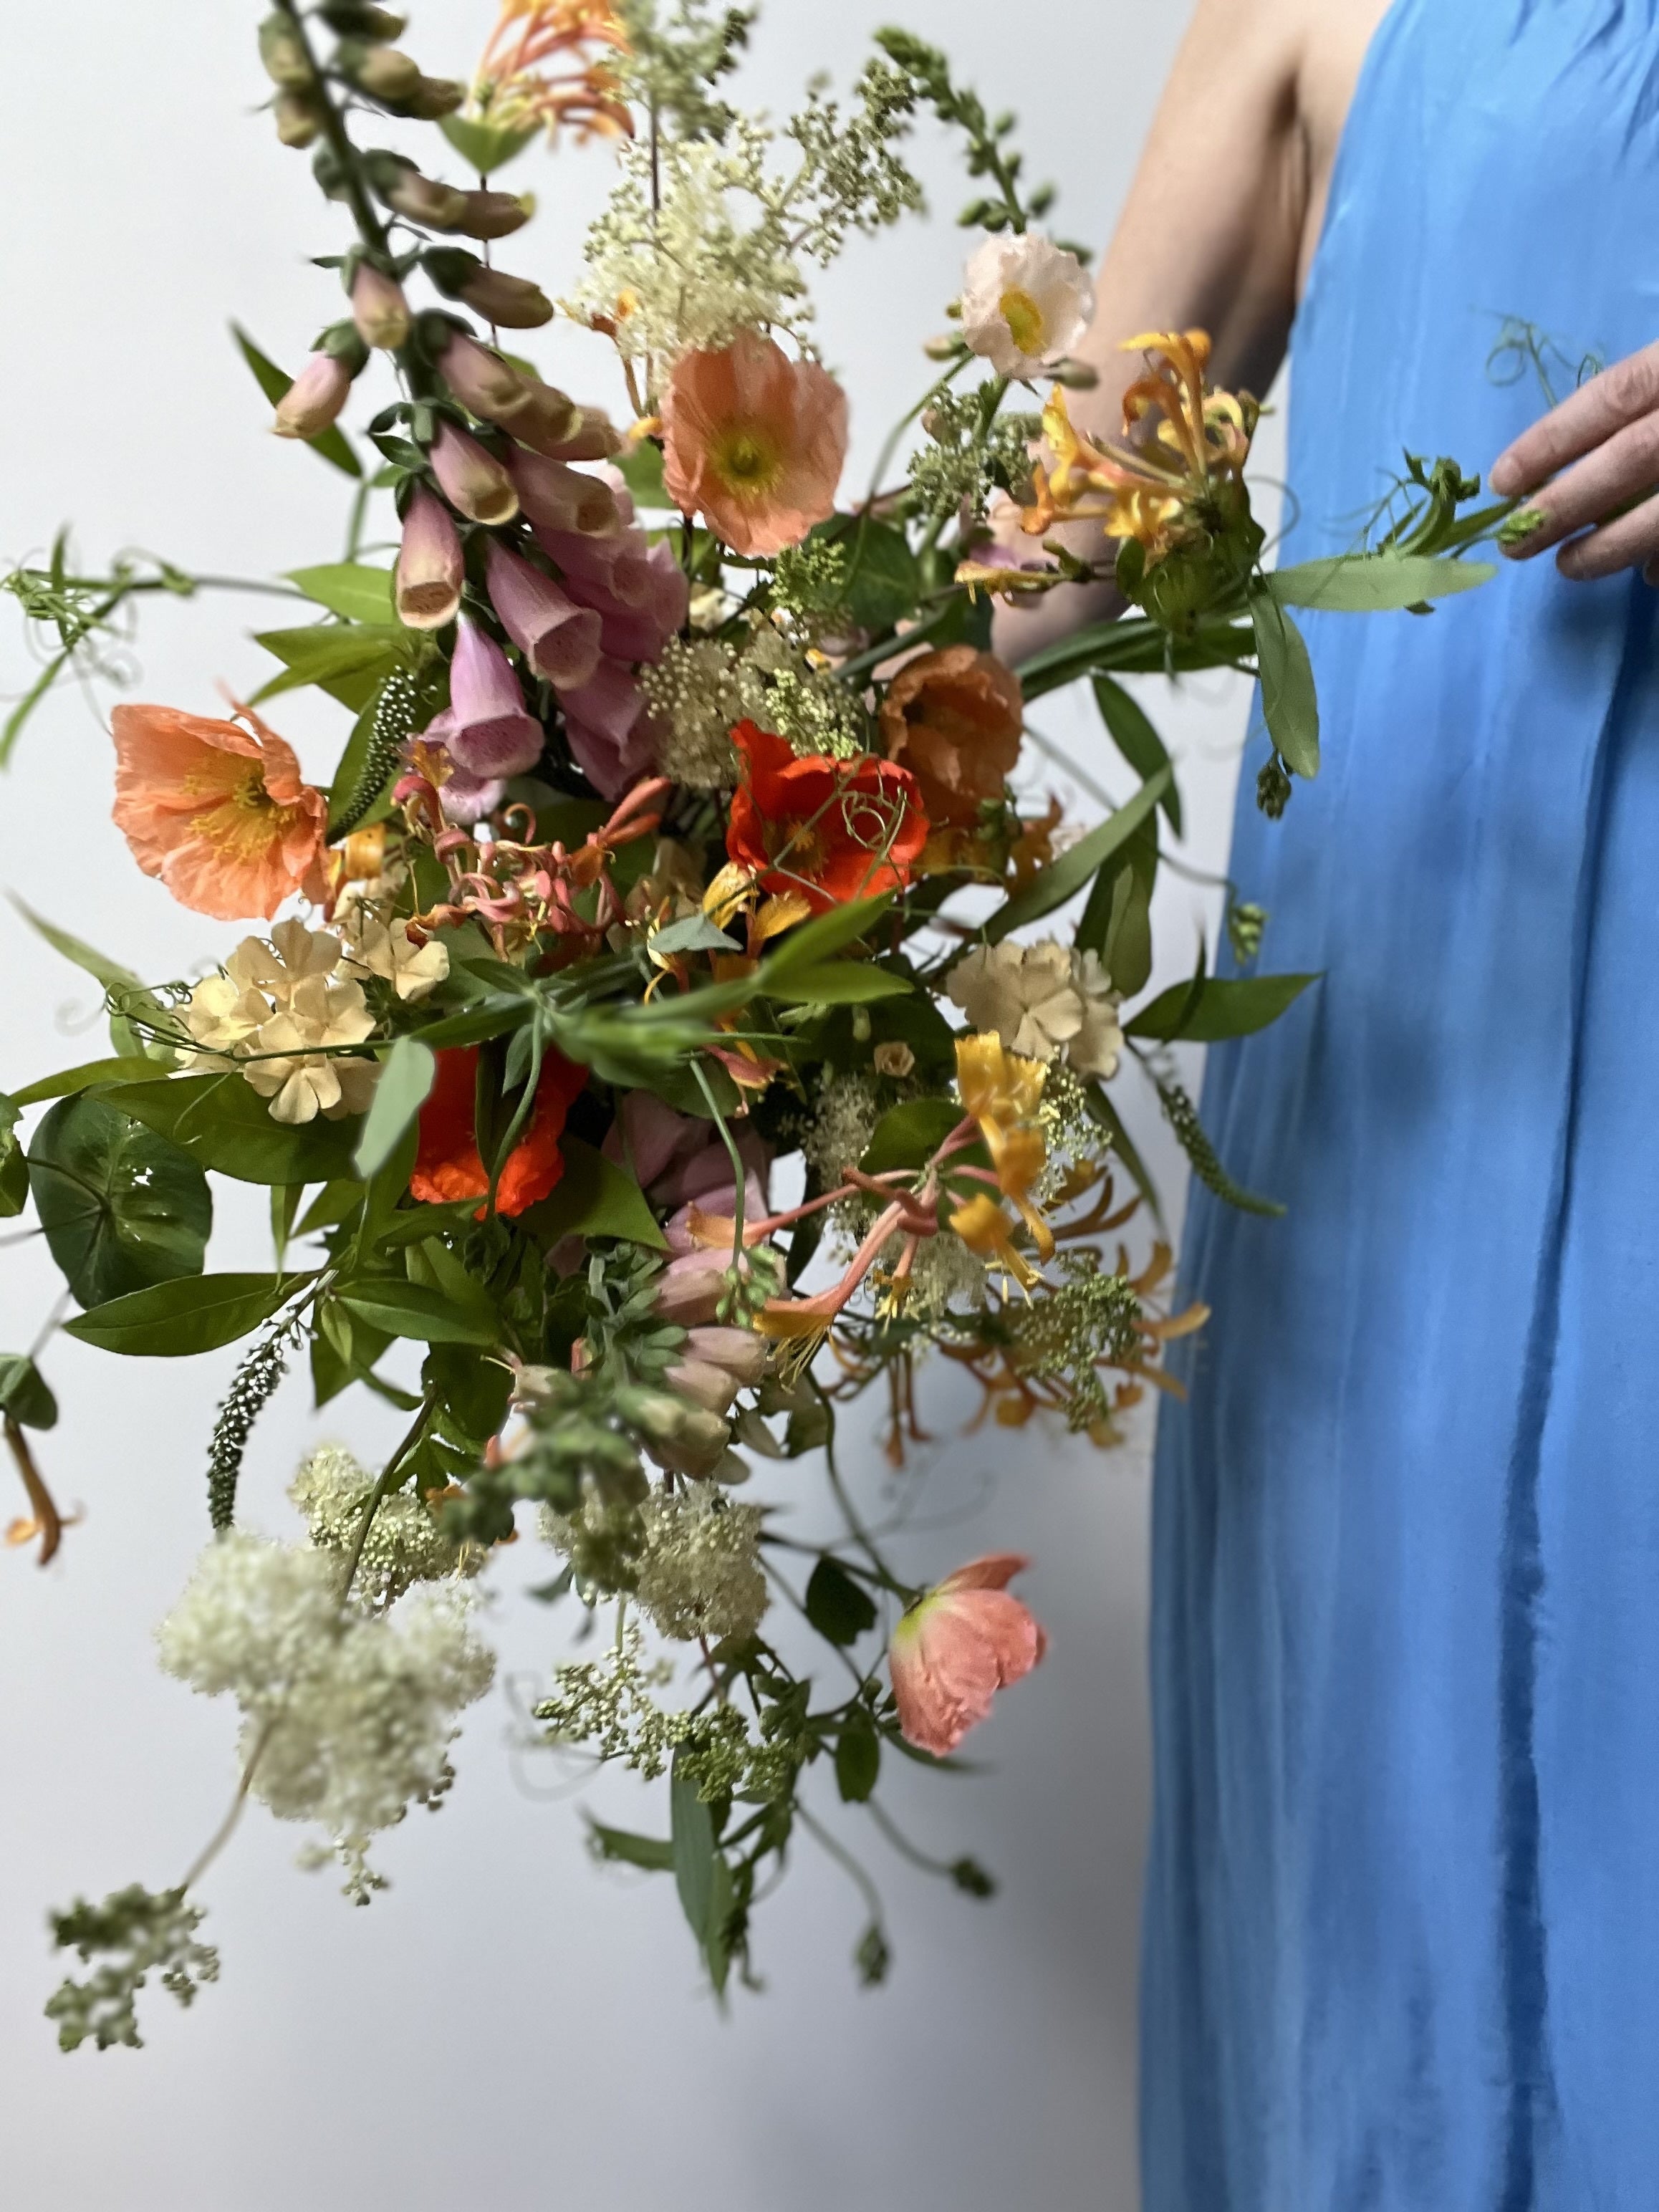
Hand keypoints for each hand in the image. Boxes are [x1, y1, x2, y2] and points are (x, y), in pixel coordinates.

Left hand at [1491, 338, 1658, 582]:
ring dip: (1607, 548)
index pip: (1611, 398)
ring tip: (1567, 565)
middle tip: (1513, 544)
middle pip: (1627, 459)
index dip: (1550, 441)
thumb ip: (1636, 400)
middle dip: (1562, 506)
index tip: (1501, 481)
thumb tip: (1564, 465)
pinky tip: (1645, 572)